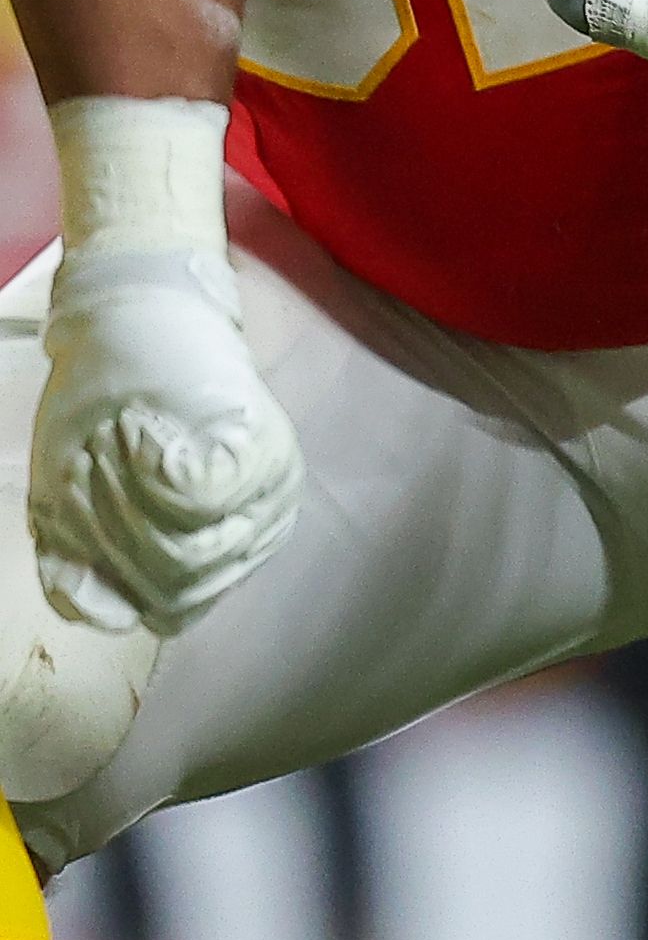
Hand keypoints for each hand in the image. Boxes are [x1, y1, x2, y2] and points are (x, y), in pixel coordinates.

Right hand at [28, 242, 296, 635]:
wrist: (133, 320)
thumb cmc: (111, 407)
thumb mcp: (83, 502)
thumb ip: (90, 570)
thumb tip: (115, 619)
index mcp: (227, 550)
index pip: (168, 612)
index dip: (108, 570)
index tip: (90, 502)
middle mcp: (262, 528)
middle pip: (175, 585)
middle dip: (112, 530)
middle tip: (102, 460)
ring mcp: (272, 493)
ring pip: (183, 550)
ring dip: (125, 498)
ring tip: (122, 442)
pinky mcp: (266, 451)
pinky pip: (196, 499)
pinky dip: (147, 465)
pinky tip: (144, 431)